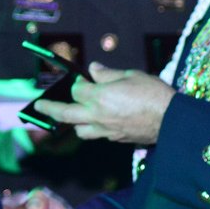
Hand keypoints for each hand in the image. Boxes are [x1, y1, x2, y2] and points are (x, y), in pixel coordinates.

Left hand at [35, 63, 172, 144]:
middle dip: (49, 108)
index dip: (76, 83)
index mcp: (100, 96)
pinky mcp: (115, 139)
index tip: (79, 78)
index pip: (76, 90)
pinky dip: (93, 128)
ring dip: (74, 122)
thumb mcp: (131, 75)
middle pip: (65, 114)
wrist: (171, 120)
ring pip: (79, 130)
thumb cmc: (153, 93)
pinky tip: (99, 121)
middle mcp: (97, 115)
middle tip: (37, 106)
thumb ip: (108, 74)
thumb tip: (94, 69)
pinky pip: (97, 135)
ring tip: (74, 115)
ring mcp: (105, 130)